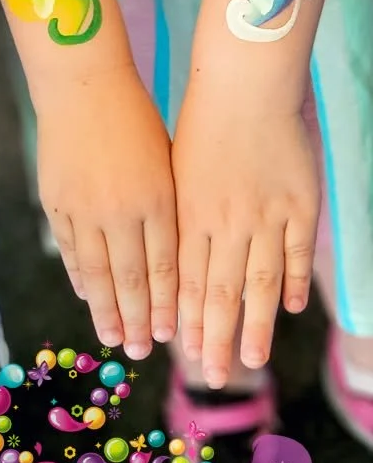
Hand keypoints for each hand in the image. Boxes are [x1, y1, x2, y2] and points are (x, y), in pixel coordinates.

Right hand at [34, 65, 178, 358]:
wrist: (83, 87)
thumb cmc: (133, 119)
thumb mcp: (165, 163)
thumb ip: (167, 209)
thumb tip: (168, 257)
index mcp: (158, 201)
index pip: (164, 269)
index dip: (165, 307)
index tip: (169, 336)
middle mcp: (122, 212)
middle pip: (131, 281)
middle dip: (137, 321)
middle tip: (140, 352)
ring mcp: (85, 209)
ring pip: (98, 273)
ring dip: (106, 310)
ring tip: (110, 337)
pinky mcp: (57, 202)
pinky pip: (71, 249)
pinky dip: (80, 276)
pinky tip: (86, 294)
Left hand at [173, 79, 317, 385]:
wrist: (242, 88)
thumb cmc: (197, 125)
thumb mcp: (171, 172)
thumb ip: (175, 216)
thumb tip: (164, 257)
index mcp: (190, 213)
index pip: (184, 279)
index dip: (184, 317)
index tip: (180, 349)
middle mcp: (226, 222)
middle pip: (218, 291)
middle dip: (212, 336)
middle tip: (210, 374)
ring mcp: (266, 216)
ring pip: (259, 283)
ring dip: (253, 324)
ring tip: (249, 359)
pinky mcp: (299, 205)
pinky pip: (296, 254)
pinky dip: (293, 283)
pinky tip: (289, 309)